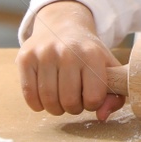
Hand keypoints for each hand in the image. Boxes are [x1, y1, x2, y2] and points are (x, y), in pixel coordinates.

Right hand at [16, 0, 123, 119]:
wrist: (62, 25)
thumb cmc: (87, 52)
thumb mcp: (108, 66)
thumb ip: (115, 94)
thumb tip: (101, 117)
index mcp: (92, 54)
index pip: (93, 98)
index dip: (93, 104)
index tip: (90, 97)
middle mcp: (67, 52)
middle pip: (69, 102)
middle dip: (73, 108)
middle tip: (74, 99)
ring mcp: (44, 54)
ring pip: (48, 101)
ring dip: (55, 108)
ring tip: (61, 98)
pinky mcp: (25, 58)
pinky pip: (30, 96)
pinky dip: (38, 104)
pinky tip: (45, 96)